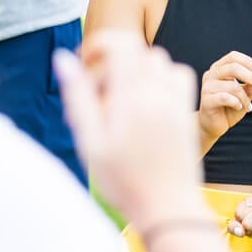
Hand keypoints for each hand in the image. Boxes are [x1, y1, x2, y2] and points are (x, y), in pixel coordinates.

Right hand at [53, 31, 199, 217]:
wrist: (168, 208)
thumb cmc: (123, 180)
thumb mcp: (91, 141)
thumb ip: (78, 97)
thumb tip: (64, 60)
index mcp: (134, 96)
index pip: (122, 43)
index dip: (100, 44)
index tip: (85, 63)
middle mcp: (160, 93)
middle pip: (137, 51)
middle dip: (113, 63)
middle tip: (97, 97)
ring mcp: (177, 101)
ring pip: (159, 61)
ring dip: (137, 70)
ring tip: (120, 102)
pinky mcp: (187, 112)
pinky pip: (178, 76)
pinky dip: (160, 78)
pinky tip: (145, 104)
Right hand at [198, 51, 251, 142]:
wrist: (214, 126)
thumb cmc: (228, 108)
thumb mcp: (245, 95)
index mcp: (219, 69)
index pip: (233, 57)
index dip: (249, 62)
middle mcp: (211, 75)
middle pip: (233, 66)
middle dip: (251, 76)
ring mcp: (207, 87)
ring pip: (232, 86)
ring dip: (244, 97)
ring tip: (247, 105)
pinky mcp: (206, 101)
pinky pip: (225, 97)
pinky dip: (236, 103)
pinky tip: (239, 107)